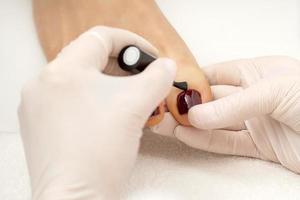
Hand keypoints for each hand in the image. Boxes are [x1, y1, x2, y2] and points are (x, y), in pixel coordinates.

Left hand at [18, 26, 175, 198]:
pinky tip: (109, 114)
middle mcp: (44, 83)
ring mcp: (39, 105)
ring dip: (109, 84)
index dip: (131, 42)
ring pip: (81, 81)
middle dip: (122, 67)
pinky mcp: (41, 124)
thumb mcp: (135, 106)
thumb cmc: (100, 153)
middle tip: (143, 78)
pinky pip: (71, 100)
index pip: (100, 37)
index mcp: (63, 71)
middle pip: (90, 59)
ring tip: (130, 98)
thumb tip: (166, 66)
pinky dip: (94, 100)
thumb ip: (157, 77)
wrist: (76, 199)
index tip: (149, 55)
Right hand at [153, 56, 299, 172]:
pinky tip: (187, 136)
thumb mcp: (274, 92)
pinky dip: (205, 140)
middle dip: (186, 104)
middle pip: (211, 100)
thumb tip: (195, 114)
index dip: (192, 79)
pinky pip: (225, 142)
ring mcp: (254, 121)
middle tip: (163, 109)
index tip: (169, 86)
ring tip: (166, 124)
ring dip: (190, 124)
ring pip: (215, 123)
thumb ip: (233, 105)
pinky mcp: (258, 145)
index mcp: (257, 73)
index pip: (215, 73)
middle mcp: (253, 96)